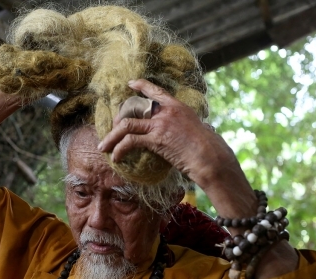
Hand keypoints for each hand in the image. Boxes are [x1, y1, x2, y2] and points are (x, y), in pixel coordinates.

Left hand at [97, 79, 236, 189]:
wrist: (211, 158)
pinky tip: (116, 158)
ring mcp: (160, 124)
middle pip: (133, 108)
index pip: (156, 92)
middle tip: (111, 132)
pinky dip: (119, 149)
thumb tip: (207, 130)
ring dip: (111, 137)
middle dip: (118, 120)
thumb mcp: (203, 132)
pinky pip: (130, 141)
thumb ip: (197, 128)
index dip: (141, 86)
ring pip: (126, 125)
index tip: (130, 84)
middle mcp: (167, 112)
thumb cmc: (211, 150)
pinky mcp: (155, 139)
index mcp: (179, 107)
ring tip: (103, 148)